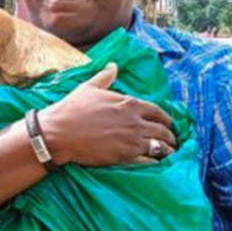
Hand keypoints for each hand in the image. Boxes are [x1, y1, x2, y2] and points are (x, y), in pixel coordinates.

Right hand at [39, 64, 175, 166]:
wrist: (59, 133)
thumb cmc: (72, 109)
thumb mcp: (89, 88)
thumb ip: (105, 77)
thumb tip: (113, 65)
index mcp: (130, 104)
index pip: (158, 112)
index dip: (166, 119)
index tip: (169, 124)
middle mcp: (135, 122)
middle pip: (163, 130)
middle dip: (170, 137)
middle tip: (172, 141)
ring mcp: (132, 140)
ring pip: (159, 147)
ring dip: (167, 151)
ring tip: (170, 154)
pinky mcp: (125, 157)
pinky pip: (149, 161)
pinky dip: (156, 163)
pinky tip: (157, 164)